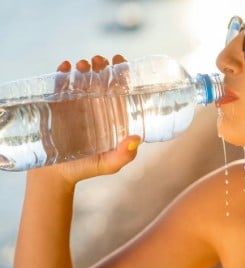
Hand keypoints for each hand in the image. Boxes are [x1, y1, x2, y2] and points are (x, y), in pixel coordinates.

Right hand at [31, 54, 139, 183]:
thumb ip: (124, 156)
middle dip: (102, 65)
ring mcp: (75, 104)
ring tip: (84, 65)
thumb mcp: (108, 165)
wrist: (54, 175)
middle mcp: (95, 106)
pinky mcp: (56, 105)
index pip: (120, 89)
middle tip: (99, 61)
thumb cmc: (85, 169)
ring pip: (81, 78)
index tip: (120, 61)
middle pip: (101, 78)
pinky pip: (59, 84)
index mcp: (111, 116)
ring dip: (84, 66)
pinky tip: (65, 67)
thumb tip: (137, 139)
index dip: (121, 72)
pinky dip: (61, 72)